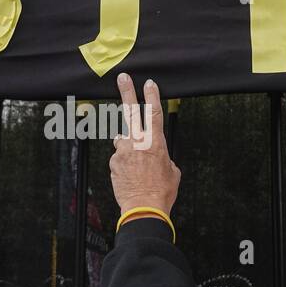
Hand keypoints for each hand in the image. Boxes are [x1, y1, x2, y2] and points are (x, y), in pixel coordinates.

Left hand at [109, 73, 180, 216]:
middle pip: (131, 111)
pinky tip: (130, 176)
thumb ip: (162, 156)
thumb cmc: (162, 191)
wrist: (144, 208)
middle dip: (127, 92)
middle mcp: (137, 142)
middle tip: (123, 78)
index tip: (149, 83)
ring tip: (136, 166)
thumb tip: (153, 155)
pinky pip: (118, 158)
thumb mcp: (172, 171)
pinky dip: (124, 164)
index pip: (154, 112)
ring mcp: (123, 151)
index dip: (152, 96)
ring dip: (128, 147)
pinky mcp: (113, 162)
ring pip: (123, 140)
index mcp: (156, 142)